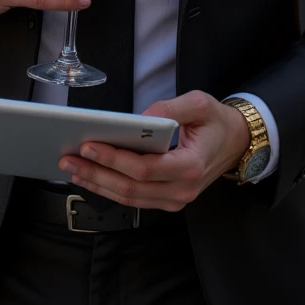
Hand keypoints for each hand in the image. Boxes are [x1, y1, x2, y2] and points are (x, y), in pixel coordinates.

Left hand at [58, 91, 250, 210]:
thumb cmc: (217, 122)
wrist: (237, 142)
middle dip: (96, 174)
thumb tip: (138, 119)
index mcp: (190, 166)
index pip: (144, 168)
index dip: (114, 159)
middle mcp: (182, 189)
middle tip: (68, 159)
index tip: (88, 145)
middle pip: (130, 188)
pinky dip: (110, 189)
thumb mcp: (199, 103)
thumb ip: (170, 108)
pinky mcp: (168, 200)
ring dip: (98, 184)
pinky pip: (135, 199)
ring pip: (129, 198)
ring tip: (72, 169)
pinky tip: (92, 177)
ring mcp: (175, 199)